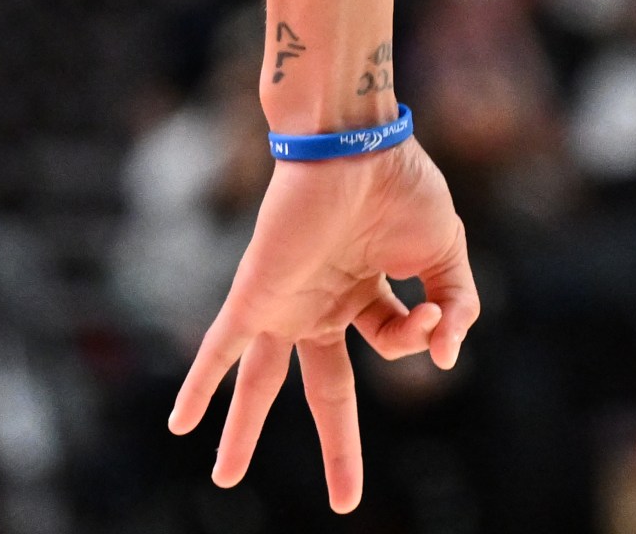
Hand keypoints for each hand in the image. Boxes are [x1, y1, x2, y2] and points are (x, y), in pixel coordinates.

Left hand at [171, 140, 481, 503]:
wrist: (353, 138)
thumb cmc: (400, 183)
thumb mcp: (445, 254)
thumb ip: (456, 306)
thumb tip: (445, 358)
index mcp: (364, 292)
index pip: (392, 344)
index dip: (417, 340)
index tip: (435, 318)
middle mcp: (320, 303)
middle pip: (324, 388)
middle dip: (337, 445)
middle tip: (345, 500)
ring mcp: (285, 301)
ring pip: (261, 382)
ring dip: (242, 430)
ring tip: (225, 474)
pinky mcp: (256, 291)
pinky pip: (221, 347)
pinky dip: (201, 383)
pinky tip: (180, 422)